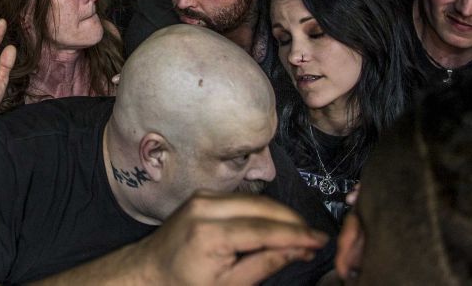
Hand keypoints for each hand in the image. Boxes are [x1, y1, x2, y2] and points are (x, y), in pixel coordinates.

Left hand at [131, 193, 327, 284]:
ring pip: (256, 199)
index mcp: (209, 234)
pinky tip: (278, 226)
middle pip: (263, 207)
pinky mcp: (204, 194)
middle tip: (316, 240)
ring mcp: (203, 196)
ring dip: (282, 215)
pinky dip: (264, 211)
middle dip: (293, 222)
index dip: (297, 235)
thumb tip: (299, 250)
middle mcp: (205, 207)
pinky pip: (243, 199)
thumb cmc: (186, 284)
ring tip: (302, 236)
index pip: (264, 230)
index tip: (322, 241)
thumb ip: (264, 265)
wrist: (150, 268)